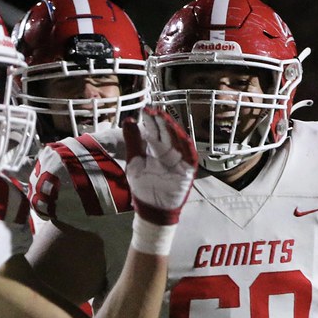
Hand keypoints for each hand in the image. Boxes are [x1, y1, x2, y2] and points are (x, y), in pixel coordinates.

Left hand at [123, 106, 197, 225]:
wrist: (151, 208)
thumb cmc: (143, 186)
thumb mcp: (134, 162)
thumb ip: (133, 142)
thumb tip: (128, 120)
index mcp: (156, 149)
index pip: (155, 131)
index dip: (151, 120)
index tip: (145, 110)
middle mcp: (169, 151)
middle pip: (167, 133)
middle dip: (161, 121)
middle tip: (154, 110)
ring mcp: (179, 159)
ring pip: (178, 140)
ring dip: (172, 129)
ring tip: (164, 119)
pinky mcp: (187, 170)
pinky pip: (189, 155)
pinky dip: (186, 145)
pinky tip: (180, 135)